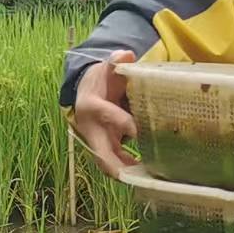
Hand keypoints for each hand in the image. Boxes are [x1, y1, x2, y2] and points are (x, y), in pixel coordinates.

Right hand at [70, 51, 138, 177]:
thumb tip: (126, 54)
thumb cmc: (101, 80)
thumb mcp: (107, 67)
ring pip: (107, 162)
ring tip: (146, 178)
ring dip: (125, 171)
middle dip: (115, 164)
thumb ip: (117, 61)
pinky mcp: (104, 147)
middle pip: (99, 151)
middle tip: (134, 174)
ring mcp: (96, 140)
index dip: (121, 122)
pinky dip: (128, 169)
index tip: (138, 130)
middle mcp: (90, 127)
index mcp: (91, 105)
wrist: (87, 91)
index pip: (106, 114)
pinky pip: (114, 162)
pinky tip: (145, 174)